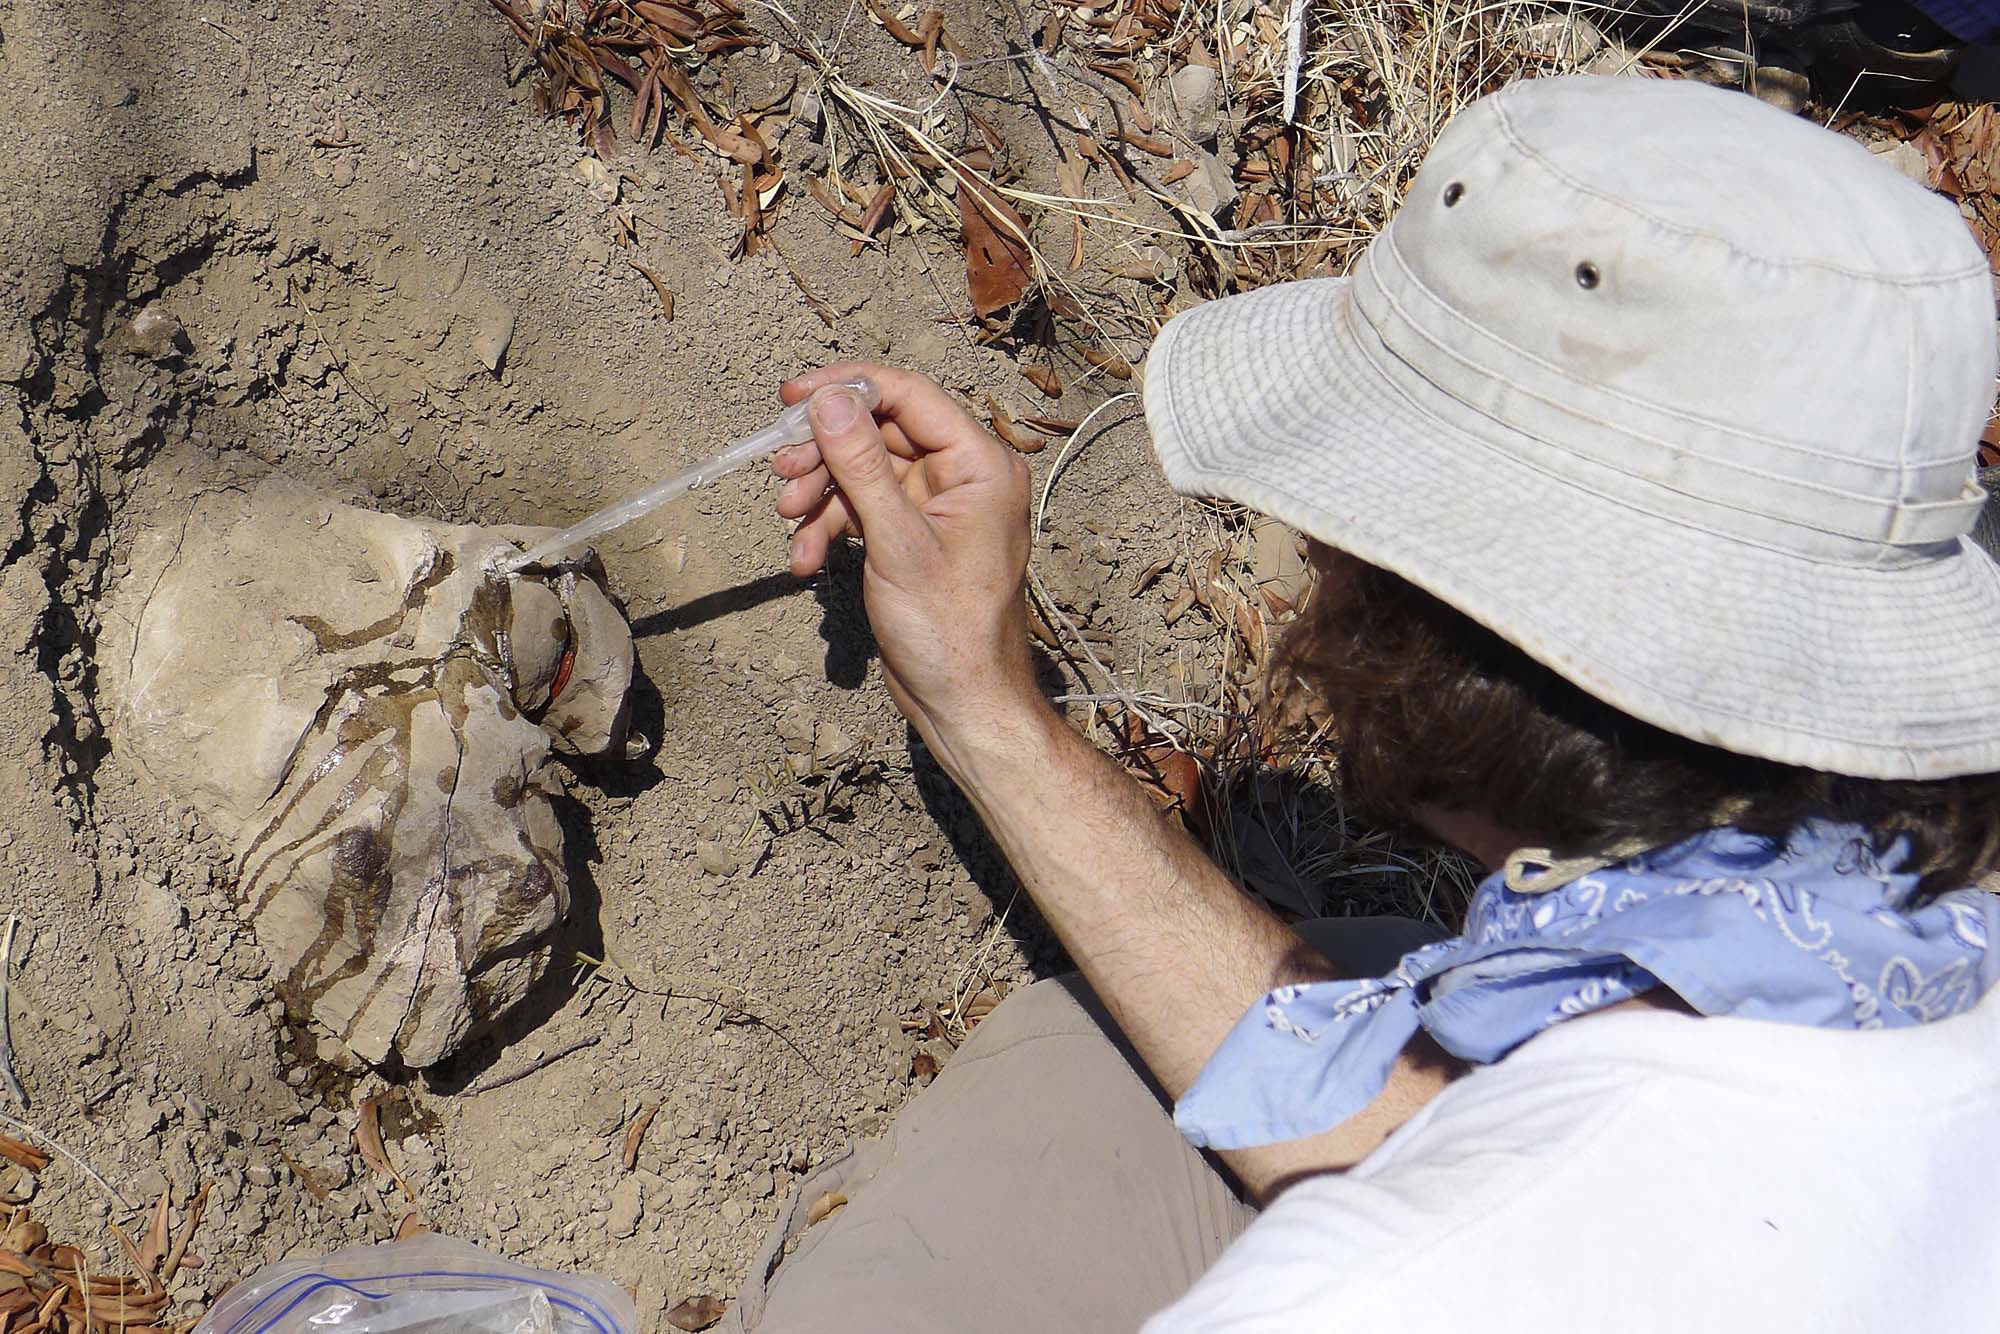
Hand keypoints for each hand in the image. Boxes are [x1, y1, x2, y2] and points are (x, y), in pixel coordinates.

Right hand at [772, 364, 1038, 752]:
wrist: (964, 702)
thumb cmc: (949, 631)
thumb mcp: (898, 543)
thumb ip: (861, 467)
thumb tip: (828, 401)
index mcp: (980, 465)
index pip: (908, 396)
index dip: (847, 388)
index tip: (790, 396)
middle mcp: (963, 476)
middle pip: (879, 431)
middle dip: (824, 452)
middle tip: (782, 472)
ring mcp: (936, 506)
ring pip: (863, 471)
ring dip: (820, 493)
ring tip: (790, 520)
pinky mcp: (912, 536)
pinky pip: (862, 509)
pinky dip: (829, 528)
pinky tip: (805, 561)